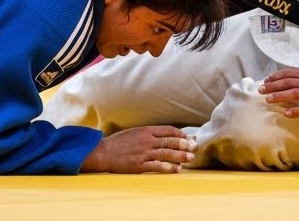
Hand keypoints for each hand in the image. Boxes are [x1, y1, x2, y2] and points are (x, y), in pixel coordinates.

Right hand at [80, 125, 196, 173]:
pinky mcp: (139, 165)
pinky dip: (168, 167)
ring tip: (190, 158)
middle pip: (169, 141)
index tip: (188, 138)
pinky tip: (177, 169)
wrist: (103, 153)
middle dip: (184, 145)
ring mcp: (143, 153)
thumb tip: (165, 137)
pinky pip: (157, 166)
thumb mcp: (135, 132)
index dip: (180, 135)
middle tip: (195, 148)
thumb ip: (149, 134)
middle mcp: (146, 140)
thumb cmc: (119, 143)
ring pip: (166, 153)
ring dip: (180, 156)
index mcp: (145, 130)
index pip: (168, 130)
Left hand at [259, 67, 298, 118]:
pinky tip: (287, 114)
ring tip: (268, 99)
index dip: (276, 76)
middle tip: (260, 89)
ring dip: (279, 96)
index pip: (289, 73)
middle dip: (272, 86)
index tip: (266, 80)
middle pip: (288, 82)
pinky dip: (296, 111)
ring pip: (294, 93)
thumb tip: (294, 79)